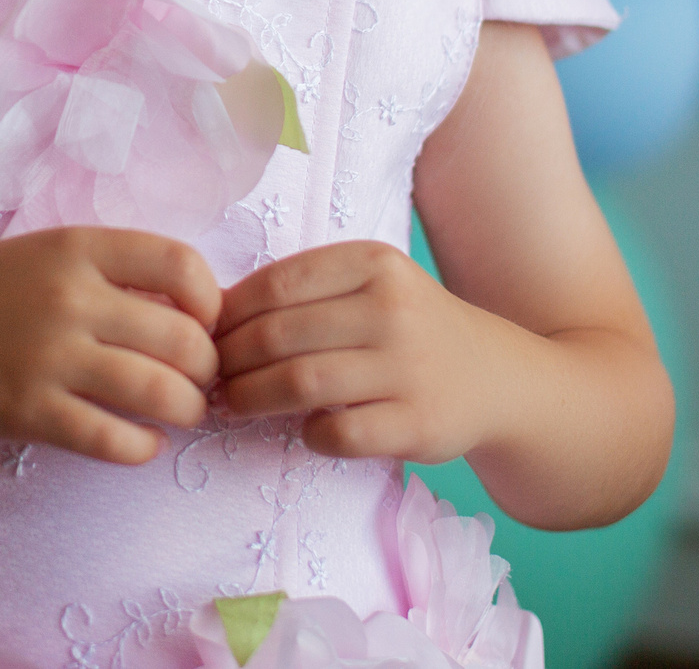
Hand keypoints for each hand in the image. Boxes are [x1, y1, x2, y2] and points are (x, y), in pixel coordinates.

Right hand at [0, 227, 221, 465]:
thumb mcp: (53, 253)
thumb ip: (118, 271)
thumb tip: (201, 310)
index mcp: (79, 248)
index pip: (182, 265)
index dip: (212, 301)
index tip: (205, 322)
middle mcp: (69, 298)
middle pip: (184, 340)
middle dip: (207, 368)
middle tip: (199, 379)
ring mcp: (49, 357)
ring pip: (160, 394)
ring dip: (188, 410)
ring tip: (182, 411)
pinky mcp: (30, 411)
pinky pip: (114, 440)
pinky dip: (144, 447)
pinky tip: (143, 440)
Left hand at [213, 240, 489, 463]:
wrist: (494, 377)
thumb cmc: (408, 328)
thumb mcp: (369, 285)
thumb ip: (304, 290)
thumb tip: (211, 314)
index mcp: (374, 262)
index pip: (276, 284)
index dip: (228, 314)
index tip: (204, 335)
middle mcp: (393, 309)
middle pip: (279, 335)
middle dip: (229, 360)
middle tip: (209, 377)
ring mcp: (409, 367)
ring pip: (300, 383)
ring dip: (251, 399)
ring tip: (231, 405)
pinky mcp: (418, 423)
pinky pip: (339, 434)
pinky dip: (308, 436)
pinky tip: (302, 430)